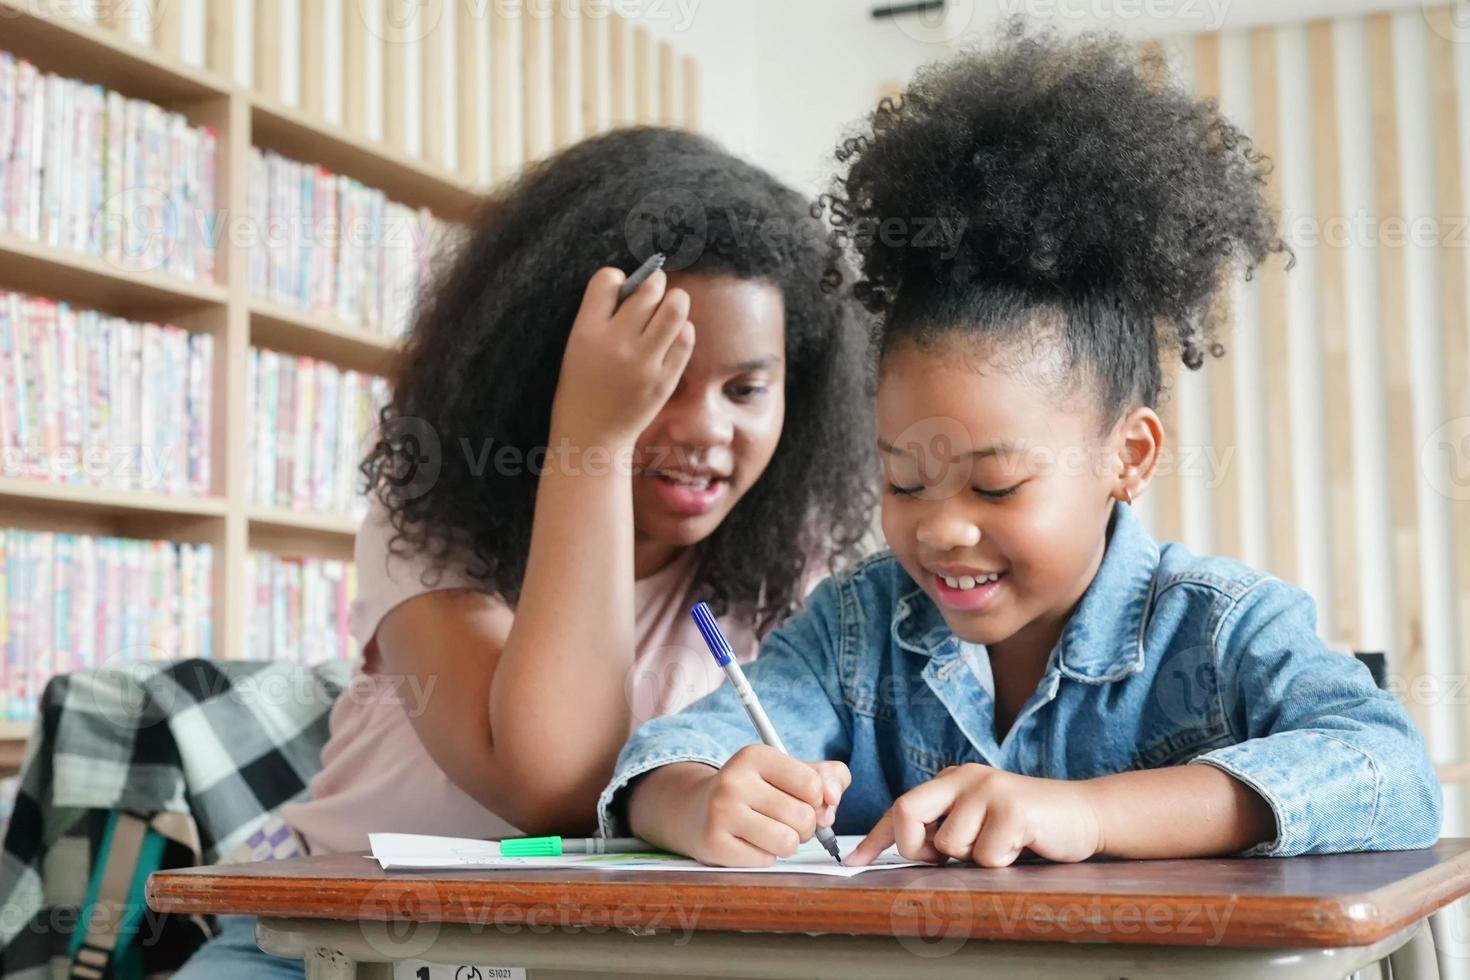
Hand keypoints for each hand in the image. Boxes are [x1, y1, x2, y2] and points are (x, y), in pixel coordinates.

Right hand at [550, 266, 693, 448]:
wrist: (592, 435)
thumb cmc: (582, 386)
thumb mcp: (577, 346)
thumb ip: (600, 315)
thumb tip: (635, 284)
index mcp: (586, 332)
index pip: (607, 279)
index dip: (618, 278)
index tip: (621, 288)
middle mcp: (616, 344)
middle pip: (649, 290)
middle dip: (655, 282)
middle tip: (655, 288)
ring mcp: (643, 363)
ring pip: (675, 308)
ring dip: (675, 300)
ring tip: (670, 305)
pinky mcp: (665, 379)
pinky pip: (686, 338)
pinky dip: (683, 329)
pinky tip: (673, 334)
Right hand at [682, 746, 850, 866]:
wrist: (696, 811)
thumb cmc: (755, 792)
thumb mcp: (789, 773)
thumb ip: (827, 777)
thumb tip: (834, 800)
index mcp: (756, 755)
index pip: (813, 785)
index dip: (816, 800)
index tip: (799, 799)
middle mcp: (735, 780)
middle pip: (803, 817)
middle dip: (803, 826)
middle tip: (783, 820)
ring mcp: (721, 812)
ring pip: (788, 842)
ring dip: (787, 844)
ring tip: (769, 832)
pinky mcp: (714, 843)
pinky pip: (765, 861)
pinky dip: (764, 856)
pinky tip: (748, 843)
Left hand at [844, 764, 1101, 867]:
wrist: (1085, 814)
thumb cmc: (1028, 826)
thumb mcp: (980, 821)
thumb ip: (946, 829)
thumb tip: (905, 852)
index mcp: (953, 780)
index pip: (901, 807)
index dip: (875, 837)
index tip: (853, 862)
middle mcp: (965, 778)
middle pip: (908, 811)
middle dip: (914, 847)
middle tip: (942, 860)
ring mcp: (989, 789)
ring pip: (950, 844)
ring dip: (973, 859)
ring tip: (1002, 845)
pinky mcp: (1013, 808)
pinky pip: (985, 855)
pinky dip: (1001, 863)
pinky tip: (1022, 846)